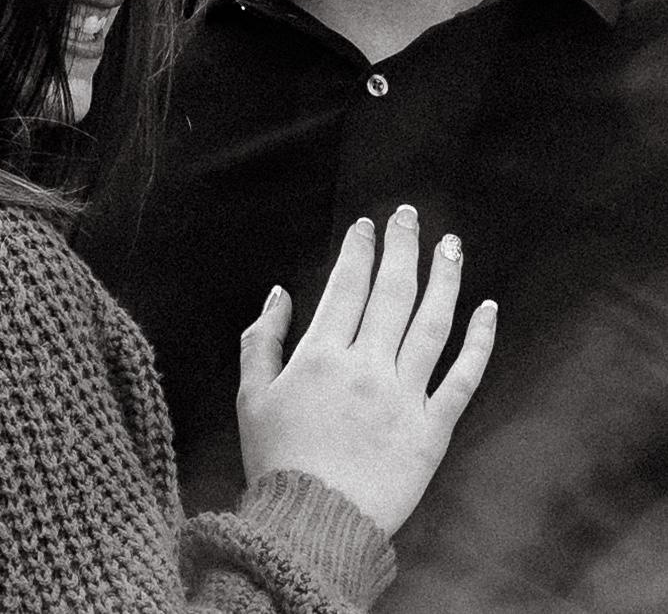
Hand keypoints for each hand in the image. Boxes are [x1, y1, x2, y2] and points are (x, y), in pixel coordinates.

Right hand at [237, 205, 496, 536]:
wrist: (313, 523)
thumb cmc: (276, 459)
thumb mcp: (251, 396)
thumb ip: (261, 340)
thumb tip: (278, 293)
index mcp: (321, 355)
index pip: (346, 286)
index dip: (359, 249)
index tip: (368, 224)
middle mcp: (366, 366)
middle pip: (392, 292)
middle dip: (401, 247)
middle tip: (410, 215)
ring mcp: (404, 396)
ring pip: (431, 324)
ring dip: (444, 280)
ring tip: (451, 246)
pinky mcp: (433, 429)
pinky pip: (462, 378)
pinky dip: (479, 342)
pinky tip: (489, 309)